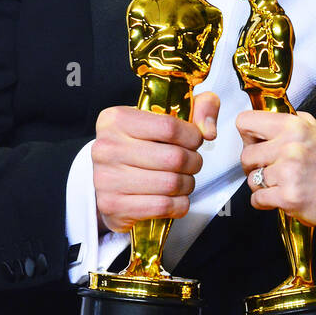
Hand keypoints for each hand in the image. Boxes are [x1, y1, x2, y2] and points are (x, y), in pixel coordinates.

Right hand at [92, 92, 219, 234]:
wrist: (110, 180)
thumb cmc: (141, 146)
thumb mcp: (165, 116)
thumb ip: (199, 107)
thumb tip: (209, 130)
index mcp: (116, 119)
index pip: (169, 127)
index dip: (193, 137)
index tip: (194, 141)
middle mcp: (106, 147)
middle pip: (174, 158)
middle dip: (193, 163)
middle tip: (191, 163)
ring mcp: (107, 178)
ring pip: (171, 184)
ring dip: (187, 184)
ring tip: (182, 180)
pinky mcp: (113, 205)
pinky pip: (163, 206)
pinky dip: (178, 205)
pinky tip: (174, 198)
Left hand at [235, 109, 315, 228]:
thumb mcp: (312, 128)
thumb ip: (285, 122)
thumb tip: (257, 124)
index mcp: (293, 126)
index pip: (245, 121)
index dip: (247, 135)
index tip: (255, 143)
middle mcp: (290, 147)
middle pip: (245, 155)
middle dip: (254, 165)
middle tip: (270, 169)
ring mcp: (289, 173)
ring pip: (251, 180)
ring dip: (262, 185)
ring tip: (282, 183)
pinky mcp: (289, 197)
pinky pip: (257, 199)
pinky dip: (264, 201)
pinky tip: (280, 196)